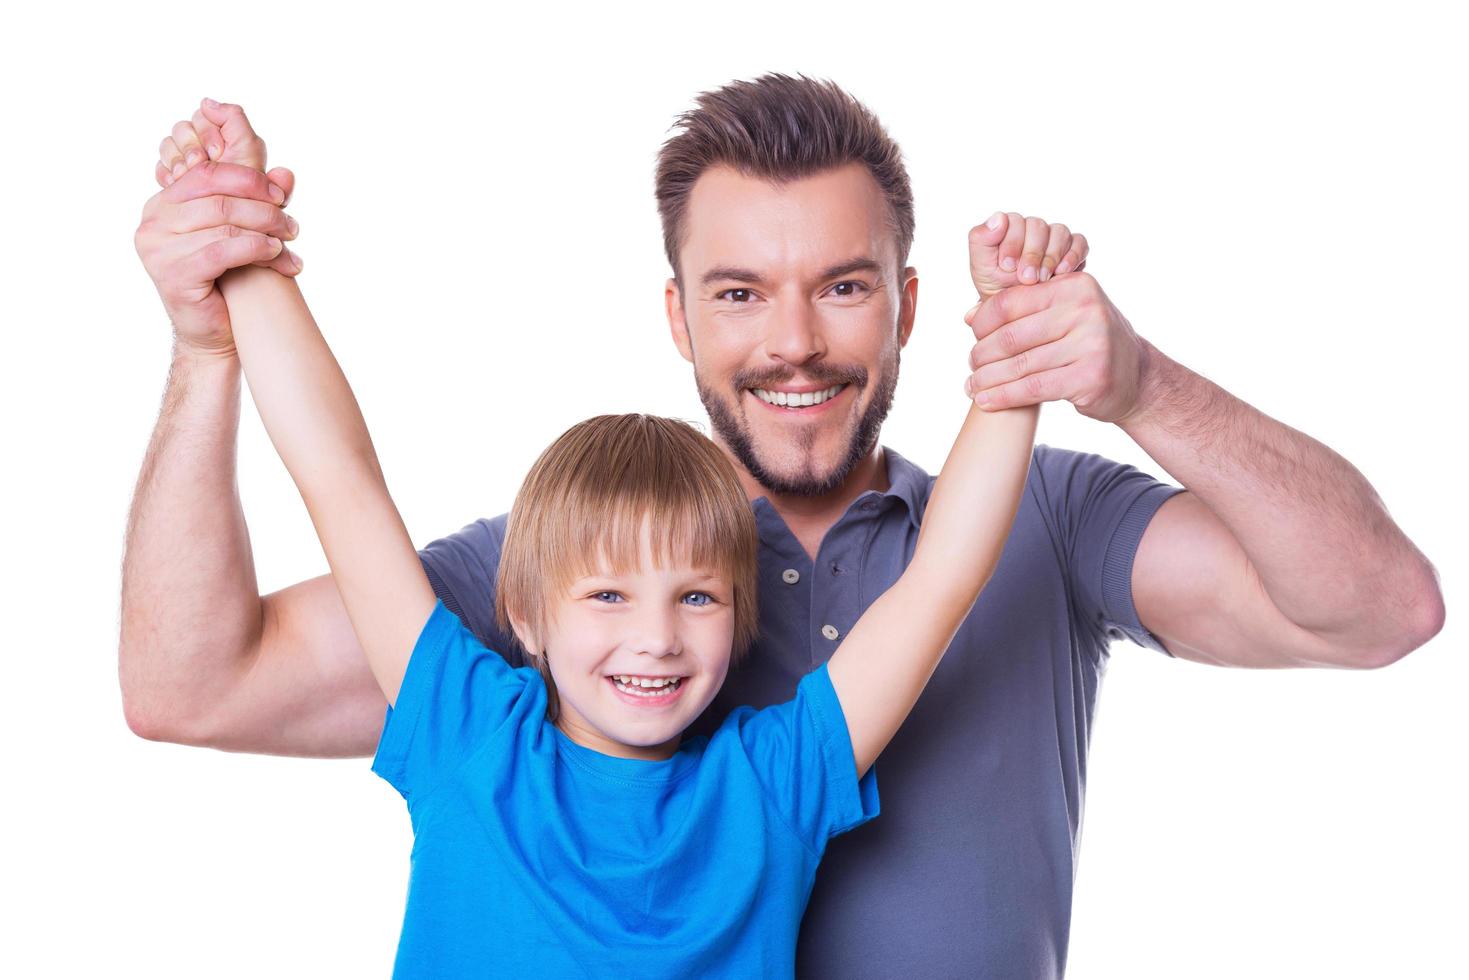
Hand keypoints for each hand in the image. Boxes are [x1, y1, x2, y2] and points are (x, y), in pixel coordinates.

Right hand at [135, 99, 299, 356]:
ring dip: (265, 230)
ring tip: (289, 242)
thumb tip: (287, 173)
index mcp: (163, 205)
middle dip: (263, 209)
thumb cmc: (225, 281)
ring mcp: (158, 249)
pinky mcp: (172, 274)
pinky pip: (222, 251)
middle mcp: (153, 222)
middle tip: (291, 224)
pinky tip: (277, 254)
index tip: (280, 196)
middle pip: (218, 199)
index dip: (247, 179)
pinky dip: (256, 249)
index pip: (206, 174)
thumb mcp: (238, 234)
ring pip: (223, 223)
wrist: (212, 334)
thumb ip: (256, 202)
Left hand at [961, 273, 1149, 423]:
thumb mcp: (1064, 313)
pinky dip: (1003, 397)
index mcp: (1074, 286)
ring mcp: (1091, 344)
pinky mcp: (1089, 377)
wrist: (1136, 377)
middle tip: (971, 367)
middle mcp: (1085, 310)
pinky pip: (1032, 388)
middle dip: (982, 355)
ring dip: (987, 380)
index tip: (973, 338)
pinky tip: (986, 402)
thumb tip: (969, 315)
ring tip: (971, 387)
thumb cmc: (1089, 342)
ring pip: (1019, 365)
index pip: (1011, 302)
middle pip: (1011, 336)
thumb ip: (1022, 309)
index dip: (983, 323)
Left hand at [967, 212, 1087, 298]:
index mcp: (1009, 228)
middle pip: (1038, 226)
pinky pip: (1079, 242)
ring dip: (1050, 256)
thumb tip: (998, 217)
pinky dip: (1072, 256)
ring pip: (1059, 232)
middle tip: (1026, 278)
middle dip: (1032, 253)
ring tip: (1042, 279)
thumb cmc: (998, 288)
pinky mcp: (1073, 249)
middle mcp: (1032, 229)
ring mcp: (1054, 238)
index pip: (1015, 221)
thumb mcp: (982, 267)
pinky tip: (1062, 273)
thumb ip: (981, 239)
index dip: (1012, 242)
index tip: (1007, 266)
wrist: (1019, 313)